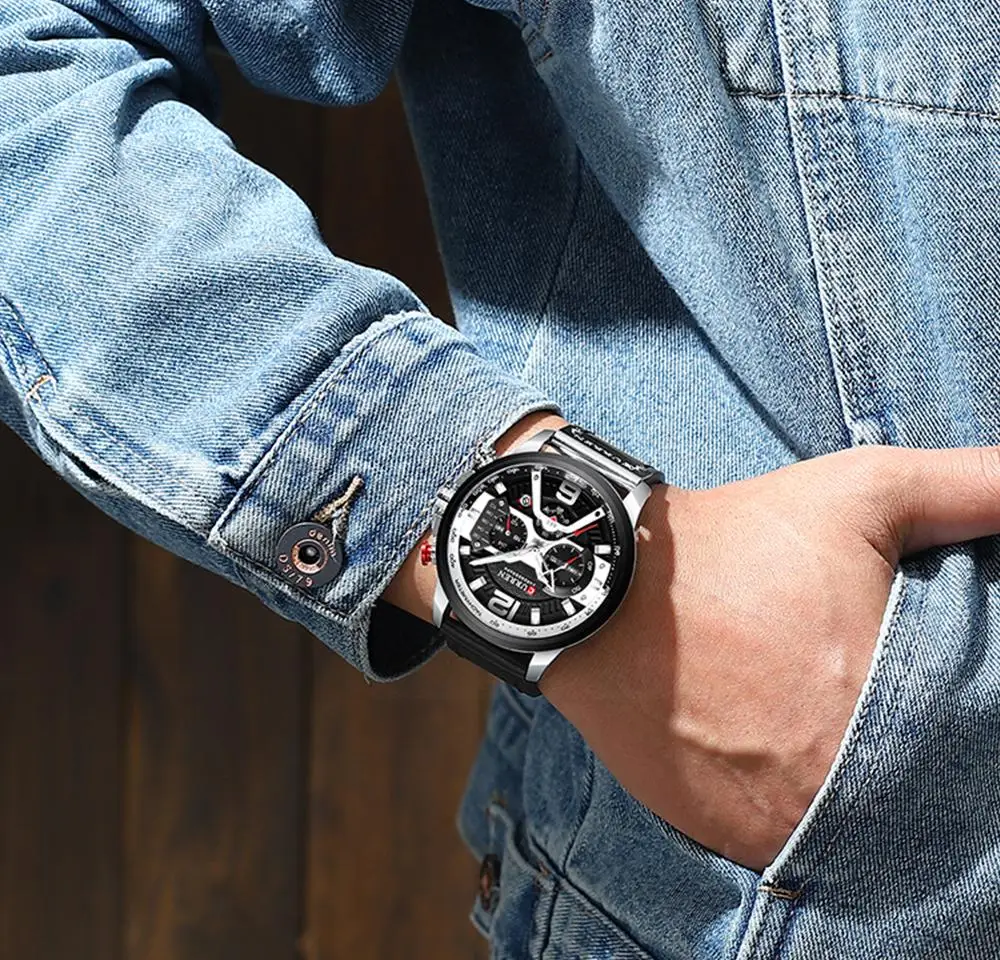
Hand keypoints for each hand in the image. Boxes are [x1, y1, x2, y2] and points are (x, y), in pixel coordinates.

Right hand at [538, 444, 999, 871]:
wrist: (602, 589)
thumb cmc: (734, 541)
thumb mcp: (861, 490)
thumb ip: (972, 487)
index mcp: (893, 709)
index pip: (969, 747)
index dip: (954, 718)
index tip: (918, 683)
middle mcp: (840, 787)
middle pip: (911, 793)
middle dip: (900, 749)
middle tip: (854, 693)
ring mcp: (773, 825)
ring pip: (847, 831)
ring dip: (846, 788)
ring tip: (813, 723)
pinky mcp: (717, 835)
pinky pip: (783, 844)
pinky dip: (790, 807)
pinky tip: (772, 751)